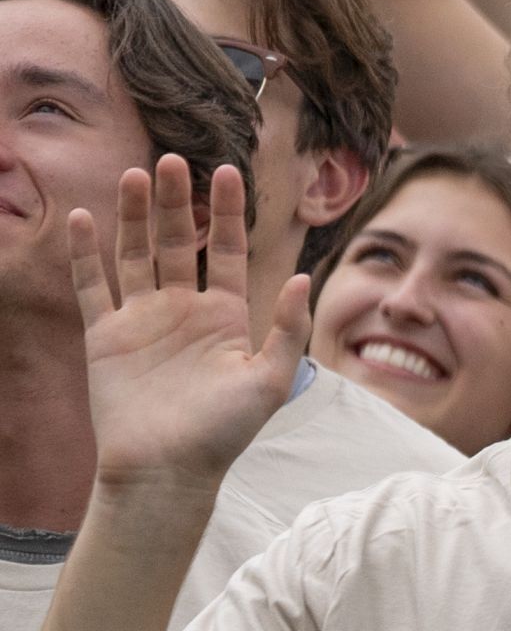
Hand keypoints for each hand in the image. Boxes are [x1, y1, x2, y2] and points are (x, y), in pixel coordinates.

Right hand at [77, 161, 304, 490]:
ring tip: (136, 174)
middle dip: (177, 202)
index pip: (227, 251)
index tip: (227, 171)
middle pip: (180, 242)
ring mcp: (142, 319)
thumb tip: (303, 276)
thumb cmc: (224, 433)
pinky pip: (93, 285)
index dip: (226, 212)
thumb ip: (287, 328)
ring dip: (135, 216)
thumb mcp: (270, 380)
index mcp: (226, 316)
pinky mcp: (104, 335)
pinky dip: (87, 254)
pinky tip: (86, 217)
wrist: (167, 470)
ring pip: (137, 254)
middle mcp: (183, 310)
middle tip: (173, 159)